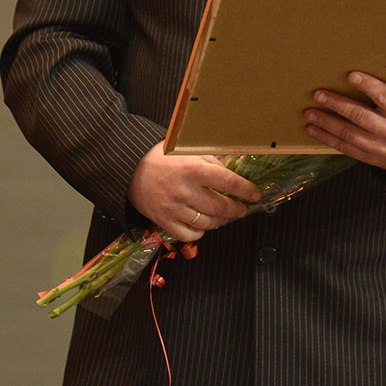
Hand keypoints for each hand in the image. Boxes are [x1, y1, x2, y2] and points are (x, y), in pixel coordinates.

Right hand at [127, 143, 261, 242]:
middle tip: (242, 208)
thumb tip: (234, 164)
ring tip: (225, 216)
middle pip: (221, 207)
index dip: (247, 190)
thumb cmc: (160, 158)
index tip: (255, 194)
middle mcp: (186, 190)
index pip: (230, 183)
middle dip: (237, 210)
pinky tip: (203, 225)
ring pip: (208, 223)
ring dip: (221, 222)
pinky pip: (189, 234)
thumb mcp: (188, 150)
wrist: (130, 170)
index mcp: (194, 169)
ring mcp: (175, 208)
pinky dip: (200, 232)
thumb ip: (211, 158)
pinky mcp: (165, 221)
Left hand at [305, 72, 385, 170]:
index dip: (367, 85)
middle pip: (359, 116)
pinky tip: (313, 130)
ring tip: (309, 113)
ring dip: (326, 123)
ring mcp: (378, 146)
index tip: (350, 75)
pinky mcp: (368, 157)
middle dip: (336, 104)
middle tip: (318, 94)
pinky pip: (344, 148)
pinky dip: (326, 139)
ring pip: (348, 134)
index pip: (383, 96)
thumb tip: (371, 73)